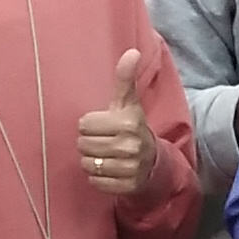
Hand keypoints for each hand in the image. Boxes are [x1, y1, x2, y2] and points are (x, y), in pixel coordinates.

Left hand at [79, 51, 167, 199]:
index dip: (90, 125)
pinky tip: (108, 170)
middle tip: (102, 142)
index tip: (102, 126)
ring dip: (91, 161)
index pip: (84, 125)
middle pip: (84, 145)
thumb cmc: (133, 127)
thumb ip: (125, 79)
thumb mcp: (129, 103)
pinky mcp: (127, 186)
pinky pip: (96, 182)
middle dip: (89, 143)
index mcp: (129, 123)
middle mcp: (130, 146)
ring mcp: (130, 168)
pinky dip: (98, 178)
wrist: (154, 161)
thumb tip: (131, 52)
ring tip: (104, 155)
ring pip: (88, 164)